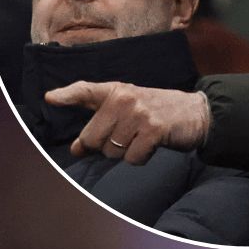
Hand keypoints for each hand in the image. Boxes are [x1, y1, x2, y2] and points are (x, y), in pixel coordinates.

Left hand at [44, 81, 210, 164]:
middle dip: (105, 146)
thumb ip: (102, 124)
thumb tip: (77, 149)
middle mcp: (125, 99)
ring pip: (112, 151)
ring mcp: (140, 114)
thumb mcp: (130, 108)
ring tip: (142, 138)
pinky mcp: (154, 130)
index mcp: (117, 91)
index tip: (50, 98)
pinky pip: (132, 158)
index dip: (67, 95)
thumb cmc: (160, 112)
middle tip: (126, 137)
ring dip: (126, 152)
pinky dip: (141, 158)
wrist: (198, 113)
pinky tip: (152, 145)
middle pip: (93, 138)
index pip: (86, 90)